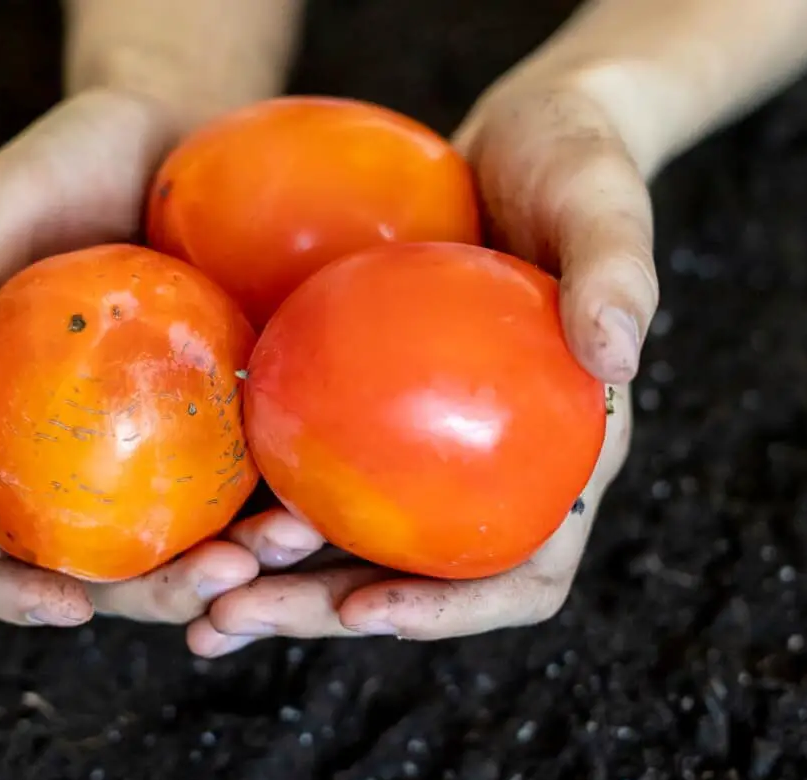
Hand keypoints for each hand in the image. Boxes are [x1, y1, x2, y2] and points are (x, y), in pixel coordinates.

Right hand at [0, 89, 259, 630]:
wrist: (176, 128)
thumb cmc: (72, 159)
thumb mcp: (2, 199)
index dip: (3, 589)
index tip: (65, 607)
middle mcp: (71, 452)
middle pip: (94, 564)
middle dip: (154, 598)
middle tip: (218, 583)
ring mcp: (152, 445)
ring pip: (180, 542)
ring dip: (232, 570)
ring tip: (283, 547)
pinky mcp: (224, 419)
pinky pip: (246, 482)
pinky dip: (276, 508)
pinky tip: (318, 504)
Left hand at [188, 74, 656, 657]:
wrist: (518, 137)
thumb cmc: (578, 165)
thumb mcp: (603, 201)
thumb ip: (616, 273)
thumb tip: (619, 358)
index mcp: (564, 458)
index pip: (525, 573)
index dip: (453, 611)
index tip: (366, 610)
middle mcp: (490, 470)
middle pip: (411, 576)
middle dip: (318, 608)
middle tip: (228, 615)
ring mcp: (425, 444)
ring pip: (346, 538)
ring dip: (267, 575)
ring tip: (190, 592)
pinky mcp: (371, 407)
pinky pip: (312, 460)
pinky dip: (252, 492)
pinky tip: (187, 500)